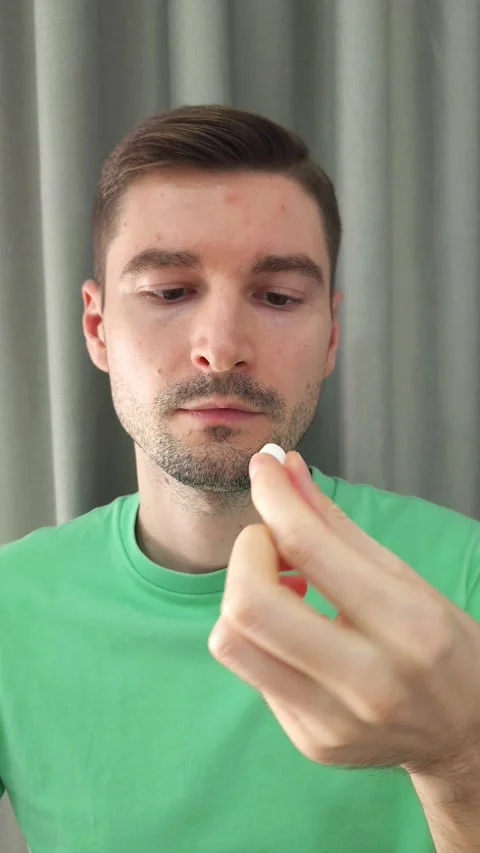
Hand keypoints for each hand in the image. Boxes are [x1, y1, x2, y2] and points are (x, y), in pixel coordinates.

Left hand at [208, 450, 479, 780]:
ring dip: (242, 595)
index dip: (274, 496)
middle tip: (273, 542)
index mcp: (407, 625)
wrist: (469, 735)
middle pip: (249, 604)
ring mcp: (334, 721)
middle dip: (246, 551)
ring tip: (283, 586)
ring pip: (232, 642)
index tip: (264, 469)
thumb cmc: (444, 645)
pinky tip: (296, 627)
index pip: (309, 547)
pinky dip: (261, 634)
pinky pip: (252, 672)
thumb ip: (335, 524)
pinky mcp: (310, 742)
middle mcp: (369, 682)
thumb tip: (286, 469)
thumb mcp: (405, 576)